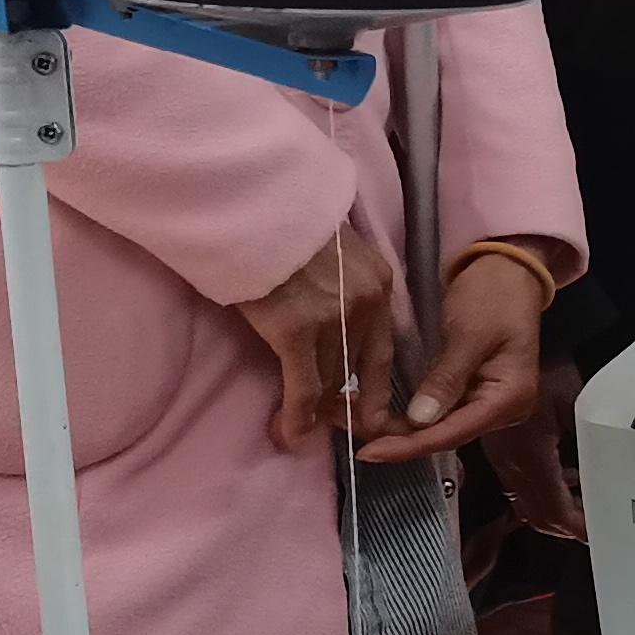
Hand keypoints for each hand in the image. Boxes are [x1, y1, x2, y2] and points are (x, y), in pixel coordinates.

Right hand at [233, 223, 407, 451]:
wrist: (250, 200)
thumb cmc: (278, 220)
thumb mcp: (330, 249)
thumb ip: (339, 283)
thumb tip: (325, 315)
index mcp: (378, 280)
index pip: (384, 347)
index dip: (375, 386)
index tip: (370, 413)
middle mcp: (366, 303)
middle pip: (357, 369)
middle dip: (344, 403)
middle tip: (328, 423)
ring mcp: (333, 318)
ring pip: (331, 381)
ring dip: (316, 411)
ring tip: (301, 428)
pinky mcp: (296, 330)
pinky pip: (303, 388)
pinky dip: (297, 417)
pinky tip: (288, 433)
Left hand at [359, 247, 555, 465]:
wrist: (506, 272)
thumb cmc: (493, 296)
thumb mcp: (469, 333)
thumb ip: (446, 378)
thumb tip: (419, 420)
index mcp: (509, 398)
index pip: (454, 432)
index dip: (410, 445)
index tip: (369, 452)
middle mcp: (502, 410)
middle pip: (446, 435)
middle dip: (401, 440)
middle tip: (354, 438)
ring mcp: (487, 402)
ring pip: (439, 427)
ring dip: (402, 431)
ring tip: (359, 428)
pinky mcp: (471, 392)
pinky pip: (439, 412)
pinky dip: (410, 416)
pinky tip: (382, 416)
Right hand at [481, 343, 587, 536]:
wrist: (502, 342)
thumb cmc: (548, 366)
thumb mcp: (578, 404)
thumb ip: (590, 443)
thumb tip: (607, 475)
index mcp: (531, 456)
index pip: (554, 509)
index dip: (578, 527)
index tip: (601, 534)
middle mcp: (511, 463)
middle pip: (537, 515)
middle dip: (567, 527)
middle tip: (597, 527)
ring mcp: (501, 458)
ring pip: (526, 503)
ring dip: (555, 511)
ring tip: (588, 507)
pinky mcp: (498, 450)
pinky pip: (520, 485)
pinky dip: (544, 492)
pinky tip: (567, 478)